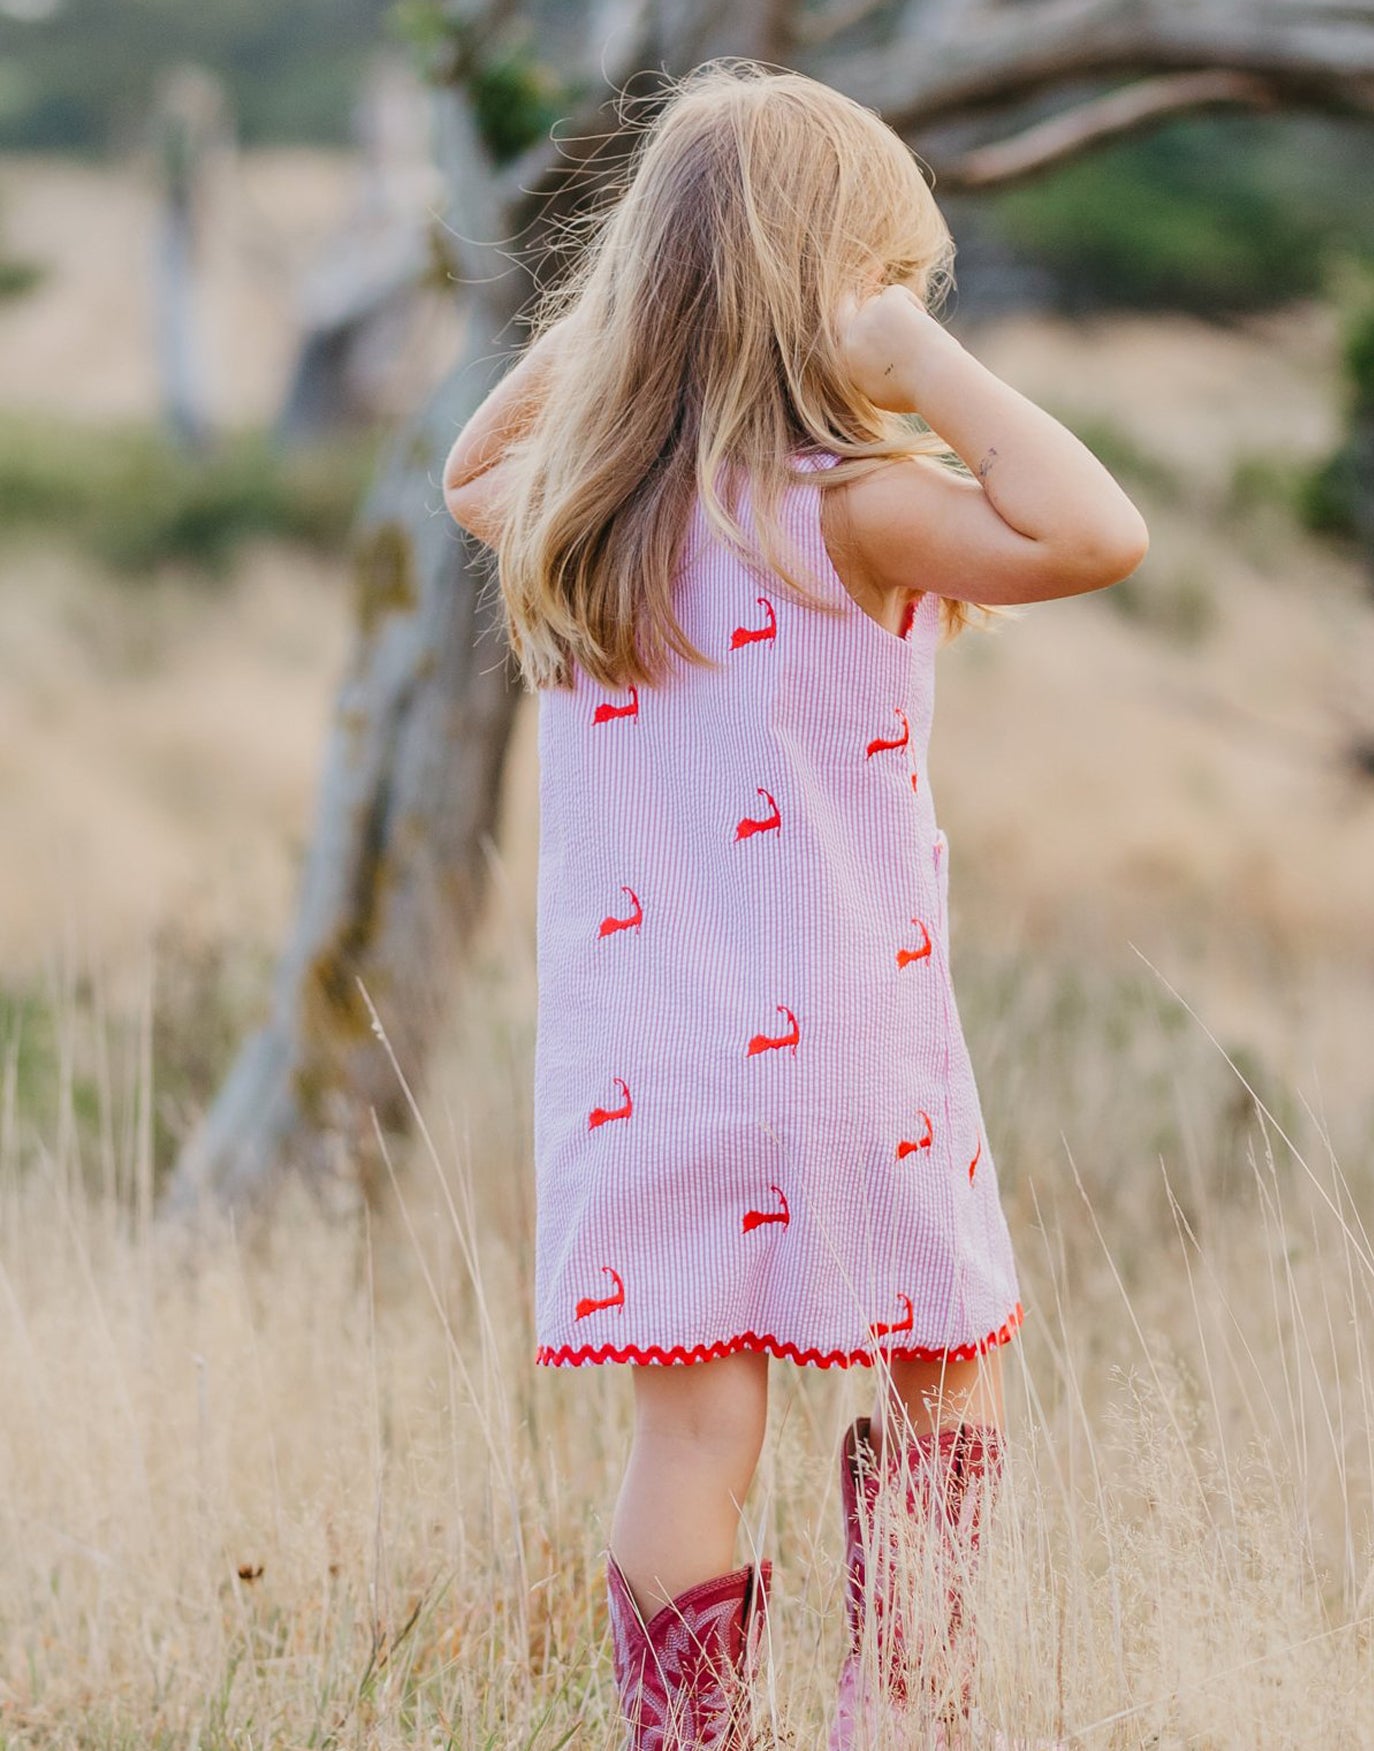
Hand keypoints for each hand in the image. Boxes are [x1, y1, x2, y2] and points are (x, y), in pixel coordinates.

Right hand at [836, 283, 953, 413]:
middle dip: (854, 290)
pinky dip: (912, 305)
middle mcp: (847, 342)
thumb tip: (870, 357)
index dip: (851, 319)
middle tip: (874, 271)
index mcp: (844, 365)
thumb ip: (866, 368)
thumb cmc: (917, 390)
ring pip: (876, 302)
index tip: (860, 311)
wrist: (934, 381)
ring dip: (898, 313)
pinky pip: (896, 293)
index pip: (839, 333)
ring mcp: (864, 322)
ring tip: (918, 339)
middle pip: (843, 306)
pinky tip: (922, 329)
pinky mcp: (883, 305)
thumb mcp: (882, 389)